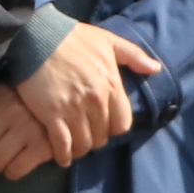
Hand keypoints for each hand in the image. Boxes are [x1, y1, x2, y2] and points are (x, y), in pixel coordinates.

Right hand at [0, 23, 162, 178]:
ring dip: (80, 148)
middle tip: (86, 136)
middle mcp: (96, 100)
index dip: (113, 128)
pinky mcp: (51, 115)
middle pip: (102, 136)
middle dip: (96, 139)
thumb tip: (156, 69)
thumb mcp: (107, 41)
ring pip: (84, 144)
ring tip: (74, 147)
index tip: (104, 126)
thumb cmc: (72, 37)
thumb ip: (134, 56)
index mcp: (111, 84)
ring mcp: (73, 109)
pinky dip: (63, 154)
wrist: (37, 37)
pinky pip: (62, 145)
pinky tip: (62, 156)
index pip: (122, 124)